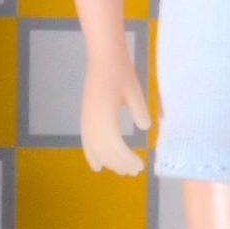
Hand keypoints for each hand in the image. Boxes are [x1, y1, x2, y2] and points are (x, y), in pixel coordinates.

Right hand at [80, 54, 150, 177]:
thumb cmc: (121, 72)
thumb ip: (139, 110)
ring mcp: (86, 120)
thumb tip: (144, 128)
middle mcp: (91, 121)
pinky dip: (91, 156)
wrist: (103, 57)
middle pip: (105, 151)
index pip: (115, 146)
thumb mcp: (135, 91)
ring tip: (122, 171)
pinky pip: (86, 142)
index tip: (141, 166)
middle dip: (120, 164)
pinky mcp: (85, 118)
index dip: (127, 159)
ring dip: (108, 162)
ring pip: (95, 149)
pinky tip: (97, 167)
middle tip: (136, 171)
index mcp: (105, 115)